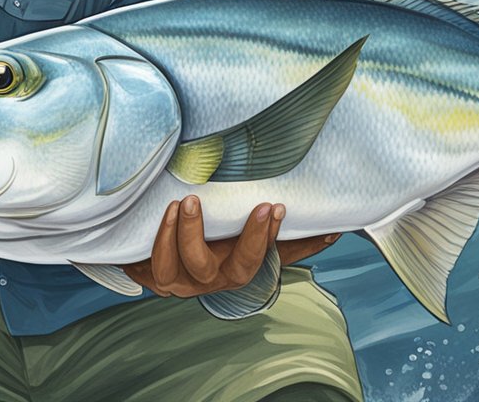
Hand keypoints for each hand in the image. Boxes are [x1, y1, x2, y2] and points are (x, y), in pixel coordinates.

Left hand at [121, 195, 341, 296]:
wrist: (182, 270)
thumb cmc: (227, 252)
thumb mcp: (261, 248)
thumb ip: (296, 243)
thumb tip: (335, 233)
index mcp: (233, 272)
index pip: (248, 260)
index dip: (257, 237)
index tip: (271, 206)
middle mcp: (203, 280)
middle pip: (201, 266)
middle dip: (194, 234)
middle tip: (195, 199)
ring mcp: (174, 280)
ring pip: (168, 266)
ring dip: (169, 236)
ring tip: (175, 203)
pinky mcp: (150, 272)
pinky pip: (143, 264)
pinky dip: (146, 245)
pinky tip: (151, 217)